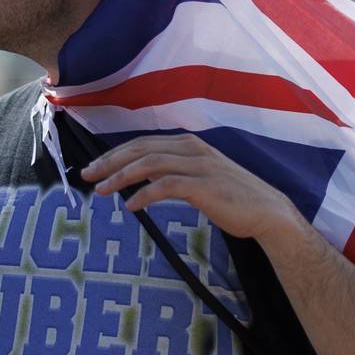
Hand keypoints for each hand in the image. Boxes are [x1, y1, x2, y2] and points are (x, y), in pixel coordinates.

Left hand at [80, 133, 294, 243]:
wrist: (267, 211)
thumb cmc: (233, 197)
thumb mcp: (201, 178)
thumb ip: (176, 174)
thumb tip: (144, 182)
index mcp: (190, 144)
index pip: (143, 143)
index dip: (116, 154)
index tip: (94, 167)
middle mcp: (192, 149)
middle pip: (141, 149)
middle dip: (110, 161)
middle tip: (86, 175)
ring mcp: (199, 166)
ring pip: (149, 164)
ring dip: (121, 177)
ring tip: (101, 190)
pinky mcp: (204, 186)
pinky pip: (166, 186)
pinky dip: (145, 194)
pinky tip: (131, 206)